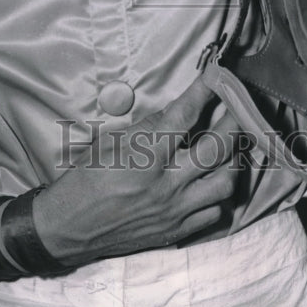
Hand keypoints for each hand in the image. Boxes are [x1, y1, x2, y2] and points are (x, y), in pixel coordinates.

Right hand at [33, 76, 239, 265]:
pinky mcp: (176, 232)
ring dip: (232, 161)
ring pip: (224, 183)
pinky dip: (218, 194)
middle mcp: (166, 184)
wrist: (68, 229)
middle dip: (233, 120)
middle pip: (217, 149)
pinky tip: (213, 181)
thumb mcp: (110, 142)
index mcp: (145, 157)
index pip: (185, 116)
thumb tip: (177, 111)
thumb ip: (147, 127)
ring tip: (229, 146)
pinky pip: (214, 212)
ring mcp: (174, 211)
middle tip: (238, 105)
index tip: (217, 74)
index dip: (204, 91)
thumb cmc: (84, 179)